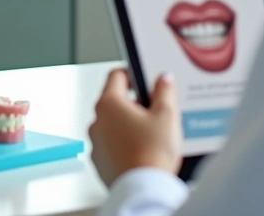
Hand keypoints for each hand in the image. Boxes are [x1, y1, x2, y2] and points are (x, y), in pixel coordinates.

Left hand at [89, 69, 181, 186]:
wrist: (142, 190)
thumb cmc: (151, 154)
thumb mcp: (167, 115)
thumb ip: (165, 91)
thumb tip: (163, 79)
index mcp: (109, 103)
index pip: (116, 75)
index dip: (132, 73)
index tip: (143, 78)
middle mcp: (97, 121)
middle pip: (115, 101)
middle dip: (135, 104)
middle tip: (155, 112)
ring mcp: (96, 143)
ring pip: (113, 125)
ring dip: (129, 126)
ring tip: (152, 136)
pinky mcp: (100, 162)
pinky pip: (112, 146)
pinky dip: (124, 145)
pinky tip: (143, 152)